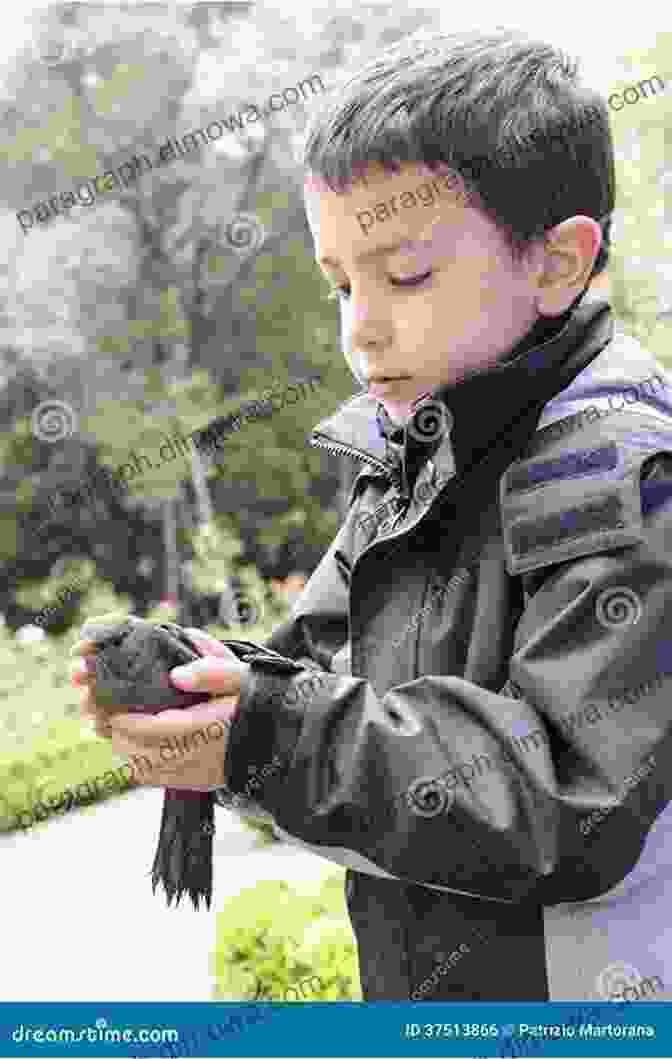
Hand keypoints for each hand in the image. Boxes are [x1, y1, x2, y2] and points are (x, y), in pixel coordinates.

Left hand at [69, 621, 249, 789]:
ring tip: (118, 732)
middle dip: (120, 736)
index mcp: (207, 726)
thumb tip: (176, 675)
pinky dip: (141, 767)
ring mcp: (200, 772)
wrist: (282, 739)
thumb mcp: (242, 676)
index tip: (112, 710)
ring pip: (149, 768)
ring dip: (128, 751)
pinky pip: (161, 780)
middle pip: (144, 751)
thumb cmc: (259, 700)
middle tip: (106, 719)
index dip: (127, 722)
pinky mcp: (202, 782)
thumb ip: (212, 671)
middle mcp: (200, 754)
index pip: (154, 728)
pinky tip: (135, 752)